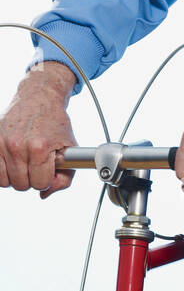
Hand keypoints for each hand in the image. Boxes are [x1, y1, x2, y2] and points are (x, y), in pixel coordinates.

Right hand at [0, 63, 78, 197]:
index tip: (47, 170)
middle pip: (21, 185)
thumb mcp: (70, 147)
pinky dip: (3, 170)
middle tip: (36, 165)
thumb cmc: (55, 122)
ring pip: (5, 182)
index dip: (46, 179)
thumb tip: (45, 193)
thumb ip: (65, 176)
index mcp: (40, 147)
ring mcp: (2, 143)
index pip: (40, 183)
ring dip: (16, 175)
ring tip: (25, 161)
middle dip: (31, 178)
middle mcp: (18, 145)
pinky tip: (13, 160)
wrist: (39, 97)